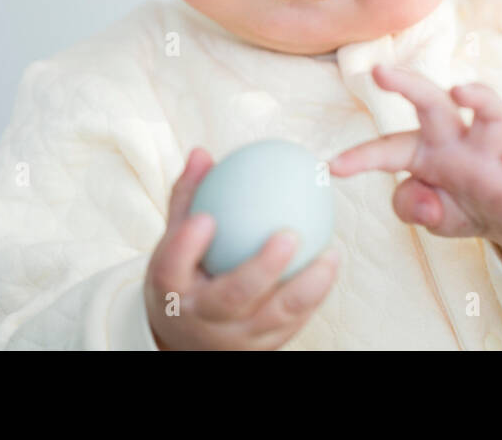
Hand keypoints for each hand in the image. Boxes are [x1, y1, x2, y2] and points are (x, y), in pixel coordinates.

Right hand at [143, 147, 340, 349]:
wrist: (186, 336)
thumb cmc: (184, 272)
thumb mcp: (175, 238)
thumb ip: (189, 196)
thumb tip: (202, 152)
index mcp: (171, 290)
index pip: (171, 268)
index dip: (185, 245)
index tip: (206, 216)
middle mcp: (202, 319)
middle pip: (231, 297)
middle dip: (261, 269)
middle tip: (288, 234)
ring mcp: (235, 338)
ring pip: (274, 317)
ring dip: (307, 287)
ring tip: (330, 254)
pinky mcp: (263, 347)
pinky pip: (294, 322)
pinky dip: (315, 295)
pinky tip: (330, 263)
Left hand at [328, 64, 501, 259]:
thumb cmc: (465, 203)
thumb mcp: (432, 215)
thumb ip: (414, 208)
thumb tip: (423, 202)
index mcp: (425, 152)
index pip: (389, 150)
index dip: (361, 157)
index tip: (331, 167)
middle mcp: (457, 143)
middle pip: (433, 105)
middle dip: (408, 86)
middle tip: (380, 71)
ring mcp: (491, 152)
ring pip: (489, 114)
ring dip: (478, 97)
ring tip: (460, 89)